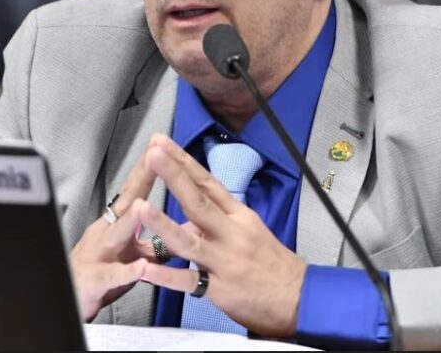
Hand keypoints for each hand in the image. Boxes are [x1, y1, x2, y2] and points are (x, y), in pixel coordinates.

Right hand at [70, 137, 164, 321]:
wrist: (66, 300)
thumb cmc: (101, 274)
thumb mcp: (133, 255)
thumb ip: (158, 242)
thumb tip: (188, 228)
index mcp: (116, 223)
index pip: (135, 189)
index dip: (148, 168)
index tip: (162, 144)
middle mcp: (106, 232)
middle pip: (126, 201)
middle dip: (141, 178)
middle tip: (155, 155)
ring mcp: (99, 254)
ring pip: (117, 234)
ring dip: (131, 220)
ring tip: (145, 206)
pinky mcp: (94, 281)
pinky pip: (112, 275)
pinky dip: (127, 271)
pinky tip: (141, 268)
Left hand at [138, 134, 306, 337]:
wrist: (299, 297)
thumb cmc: (272, 262)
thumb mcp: (248, 232)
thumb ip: (216, 221)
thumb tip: (187, 217)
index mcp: (239, 216)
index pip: (208, 183)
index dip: (184, 162)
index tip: (163, 143)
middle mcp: (231, 234)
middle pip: (198, 201)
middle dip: (174, 176)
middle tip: (153, 154)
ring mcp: (224, 261)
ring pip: (189, 242)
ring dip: (163, 224)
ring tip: (141, 207)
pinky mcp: (220, 290)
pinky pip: (189, 283)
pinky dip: (167, 277)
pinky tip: (146, 270)